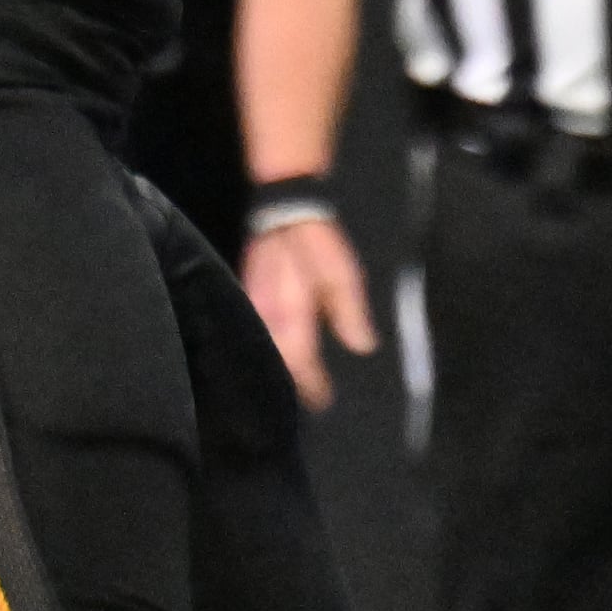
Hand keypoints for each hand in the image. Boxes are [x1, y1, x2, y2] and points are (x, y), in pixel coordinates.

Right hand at [241, 213, 375, 413]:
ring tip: (298, 383)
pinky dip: (271, 348)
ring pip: (266, 350)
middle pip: (278, 362)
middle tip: (311, 398)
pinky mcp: (247, 300)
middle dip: (293, 383)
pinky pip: (258, 334)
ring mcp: (252, 309)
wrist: (283, 209)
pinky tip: (281, 353)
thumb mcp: (342, 274)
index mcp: (290, 313)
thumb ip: (350, 311)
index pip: (300, 361)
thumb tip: (364, 347)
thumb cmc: (316, 242)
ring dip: (281, 367)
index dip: (312, 384)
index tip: (323, 400)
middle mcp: (266, 317)